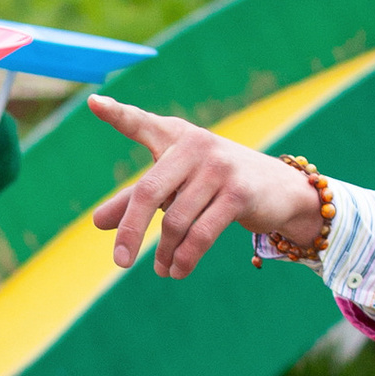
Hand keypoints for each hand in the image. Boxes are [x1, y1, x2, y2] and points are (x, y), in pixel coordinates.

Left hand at [86, 96, 323, 280]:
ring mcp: (218, 168)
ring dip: (165, 252)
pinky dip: (185, 258)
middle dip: (131, 231)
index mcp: (175, 137)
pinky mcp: (238, 193)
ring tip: (162, 270)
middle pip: (147, 192)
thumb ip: (135, 201)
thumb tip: (96, 222)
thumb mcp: (176, 187)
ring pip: (176, 221)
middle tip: (120, 262)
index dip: (118, 115)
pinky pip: (201, 234)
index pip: (141, 124)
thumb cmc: (216, 184)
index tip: (93, 103)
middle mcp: (195, 146)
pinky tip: (177, 272)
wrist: (280, 190)